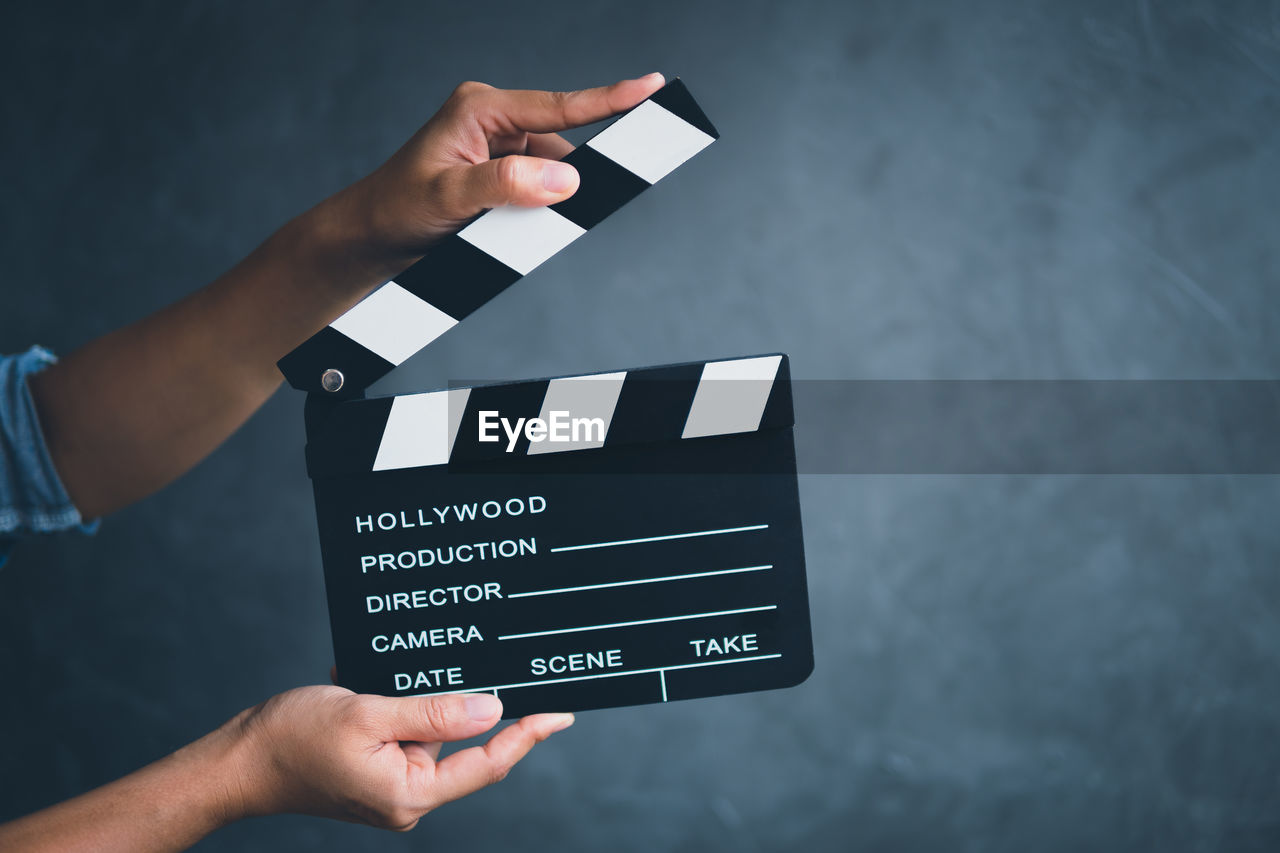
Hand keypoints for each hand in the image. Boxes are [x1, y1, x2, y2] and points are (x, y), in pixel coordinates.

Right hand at [228, 686, 572, 829]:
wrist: (238, 759)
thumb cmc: (292, 739)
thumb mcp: (368, 714)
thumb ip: (433, 712)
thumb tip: (493, 708)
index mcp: (411, 792)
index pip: (488, 762)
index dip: (528, 734)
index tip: (561, 712)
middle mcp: (408, 795)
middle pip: (465, 745)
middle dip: (468, 702)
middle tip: (482, 658)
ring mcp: (393, 783)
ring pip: (434, 731)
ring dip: (425, 697)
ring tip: (392, 671)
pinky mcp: (378, 769)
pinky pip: (408, 731)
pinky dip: (400, 703)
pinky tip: (373, 677)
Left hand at [339, 72, 665, 263]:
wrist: (373, 236)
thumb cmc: (398, 209)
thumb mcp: (449, 197)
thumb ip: (505, 184)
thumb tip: (564, 178)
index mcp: (481, 107)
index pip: (557, 105)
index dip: (609, 98)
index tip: (650, 86)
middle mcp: (495, 120)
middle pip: (562, 140)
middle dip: (572, 174)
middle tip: (578, 197)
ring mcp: (501, 148)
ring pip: (555, 171)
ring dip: (551, 200)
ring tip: (505, 226)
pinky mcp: (504, 174)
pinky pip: (542, 188)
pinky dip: (542, 210)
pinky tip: (514, 227)